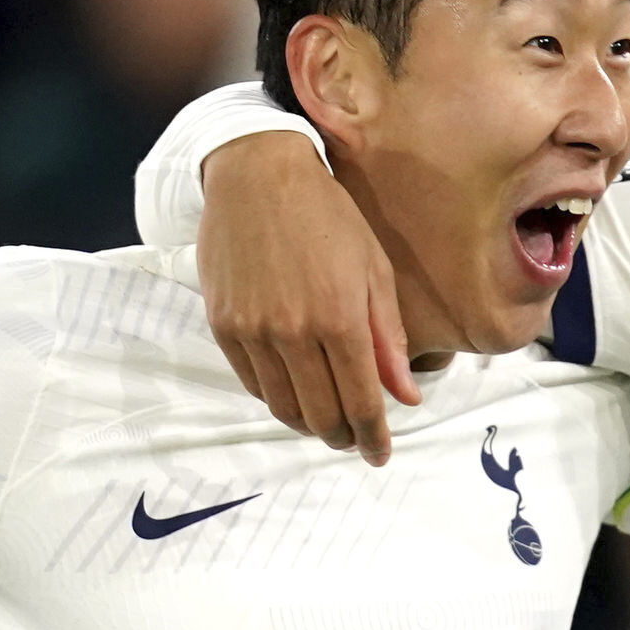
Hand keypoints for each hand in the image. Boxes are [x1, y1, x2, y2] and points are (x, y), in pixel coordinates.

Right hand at [199, 133, 420, 464]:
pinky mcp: (224, 325)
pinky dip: (277, 398)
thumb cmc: (327, 216)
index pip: (361, 403)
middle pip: (321, 416)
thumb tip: (405, 396)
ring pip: (283, 408)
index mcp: (340, 317)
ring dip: (308, 425)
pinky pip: (253, 384)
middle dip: (342, 437)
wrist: (257, 174)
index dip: (373, 438)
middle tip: (354, 438)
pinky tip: (294, 391)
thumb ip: (388, 338)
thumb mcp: (373, 270)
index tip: (379, 454)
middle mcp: (295, 331)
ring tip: (325, 420)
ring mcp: (254, 331)